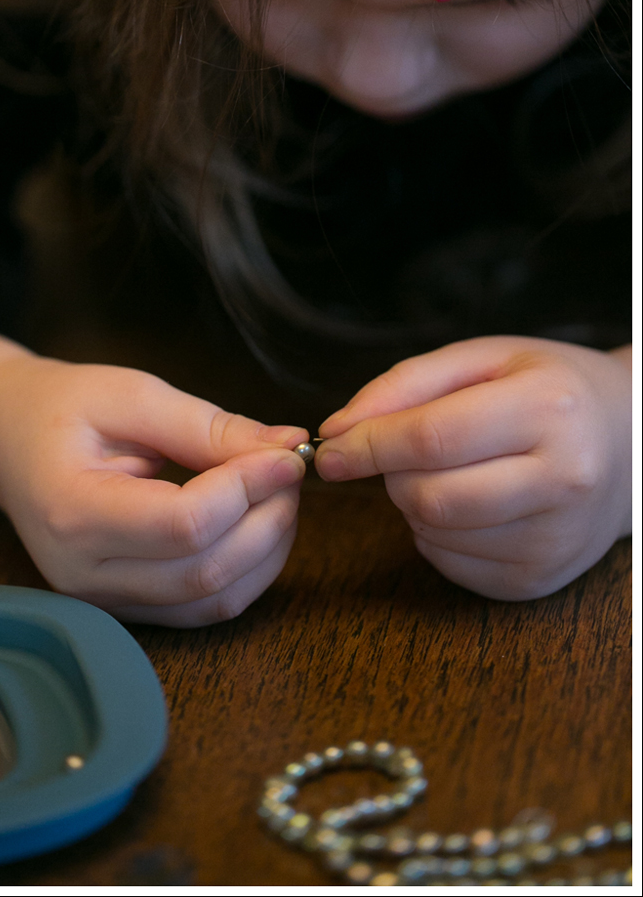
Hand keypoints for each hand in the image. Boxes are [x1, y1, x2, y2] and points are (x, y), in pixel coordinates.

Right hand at [0, 356, 308, 625]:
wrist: (7, 441)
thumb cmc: (62, 408)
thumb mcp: (131, 395)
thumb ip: (208, 426)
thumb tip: (287, 446)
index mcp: (73, 511)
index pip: (184, 523)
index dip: (247, 489)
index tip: (287, 452)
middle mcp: (83, 574)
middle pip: (205, 570)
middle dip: (268, 519)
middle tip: (290, 468)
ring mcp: (102, 602)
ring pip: (212, 599)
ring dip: (267, 550)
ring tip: (279, 492)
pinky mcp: (125, 609)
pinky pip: (203, 607)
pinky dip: (248, 572)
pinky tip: (258, 524)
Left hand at [315, 337, 631, 599]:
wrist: (629, 444)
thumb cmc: (548, 390)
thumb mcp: (484, 359)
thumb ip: (405, 386)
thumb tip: (338, 430)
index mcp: (549, 410)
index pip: (432, 438)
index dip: (367, 447)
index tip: (327, 451)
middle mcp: (563, 480)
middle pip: (428, 495)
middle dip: (392, 474)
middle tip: (405, 452)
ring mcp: (555, 539)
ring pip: (432, 532)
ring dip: (412, 502)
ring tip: (449, 471)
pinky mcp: (539, 580)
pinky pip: (447, 563)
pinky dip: (434, 534)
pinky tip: (466, 504)